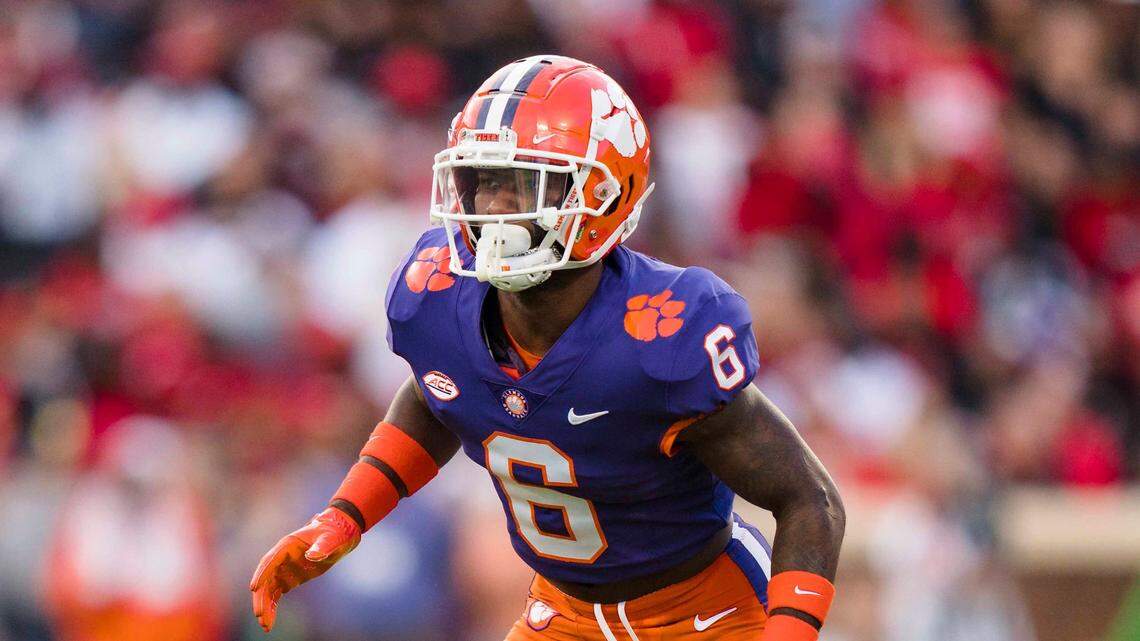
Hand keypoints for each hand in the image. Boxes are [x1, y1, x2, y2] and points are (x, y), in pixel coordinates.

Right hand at [249, 507, 360, 631]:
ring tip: (265, 626)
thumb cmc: (333, 533)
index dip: (262, 573)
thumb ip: (322, 547)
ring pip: (268, 590)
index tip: (254, 588)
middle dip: (261, 597)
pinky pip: (275, 595)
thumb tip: (313, 556)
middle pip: (266, 579)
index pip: (270, 560)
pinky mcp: (288, 580)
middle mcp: (280, 558)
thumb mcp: (331, 539)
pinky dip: (271, 608)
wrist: (338, 535)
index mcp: (287, 545)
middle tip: (260, 615)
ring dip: (265, 606)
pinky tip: (269, 622)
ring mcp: (283, 570)